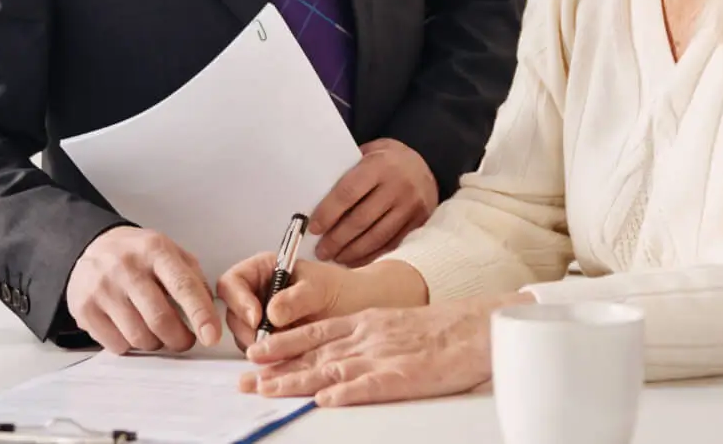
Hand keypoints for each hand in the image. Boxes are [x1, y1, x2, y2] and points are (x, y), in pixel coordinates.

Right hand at [65, 226, 220, 353]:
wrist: (93, 246)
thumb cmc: (139, 254)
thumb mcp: (171, 253)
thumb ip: (194, 280)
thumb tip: (210, 317)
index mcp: (155, 250)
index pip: (183, 286)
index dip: (201, 315)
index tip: (212, 337)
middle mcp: (126, 267)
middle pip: (160, 319)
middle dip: (179, 339)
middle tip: (184, 340)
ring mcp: (102, 288)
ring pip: (139, 337)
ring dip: (155, 343)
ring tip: (156, 332)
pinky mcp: (84, 308)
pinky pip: (116, 344)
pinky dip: (130, 345)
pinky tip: (131, 329)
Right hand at [217, 256, 426, 348]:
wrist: (361, 312)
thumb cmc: (344, 291)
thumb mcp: (321, 289)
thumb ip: (297, 298)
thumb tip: (272, 312)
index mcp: (264, 270)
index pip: (233, 282)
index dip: (238, 300)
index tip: (258, 318)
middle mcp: (258, 293)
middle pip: (232, 312)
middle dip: (247, 329)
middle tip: (268, 341)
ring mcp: (262, 318)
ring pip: (243, 334)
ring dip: (259, 345)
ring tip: (286, 345)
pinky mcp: (271, 340)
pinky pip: (259, 351)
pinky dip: (269, 356)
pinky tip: (288, 355)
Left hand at [238, 294, 524, 406]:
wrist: (479, 328)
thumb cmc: (443, 329)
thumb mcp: (396, 323)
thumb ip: (367, 336)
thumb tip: (340, 355)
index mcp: (367, 322)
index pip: (315, 332)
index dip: (282, 342)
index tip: (255, 353)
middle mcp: (368, 337)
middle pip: (313, 354)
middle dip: (275, 368)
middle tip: (243, 381)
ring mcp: (384, 356)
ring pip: (331, 369)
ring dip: (295, 381)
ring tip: (265, 390)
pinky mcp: (404, 376)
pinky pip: (370, 386)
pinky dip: (345, 393)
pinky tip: (323, 400)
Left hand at [309, 139, 437, 264]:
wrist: (427, 163)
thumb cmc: (387, 160)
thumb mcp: (369, 152)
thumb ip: (347, 170)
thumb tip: (314, 197)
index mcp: (380, 165)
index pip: (348, 193)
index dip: (328, 213)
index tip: (314, 228)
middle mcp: (398, 185)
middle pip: (361, 220)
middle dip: (337, 239)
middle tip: (321, 251)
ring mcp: (411, 205)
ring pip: (377, 236)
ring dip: (352, 252)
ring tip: (335, 258)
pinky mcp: (419, 221)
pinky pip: (392, 244)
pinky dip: (371, 255)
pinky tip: (355, 260)